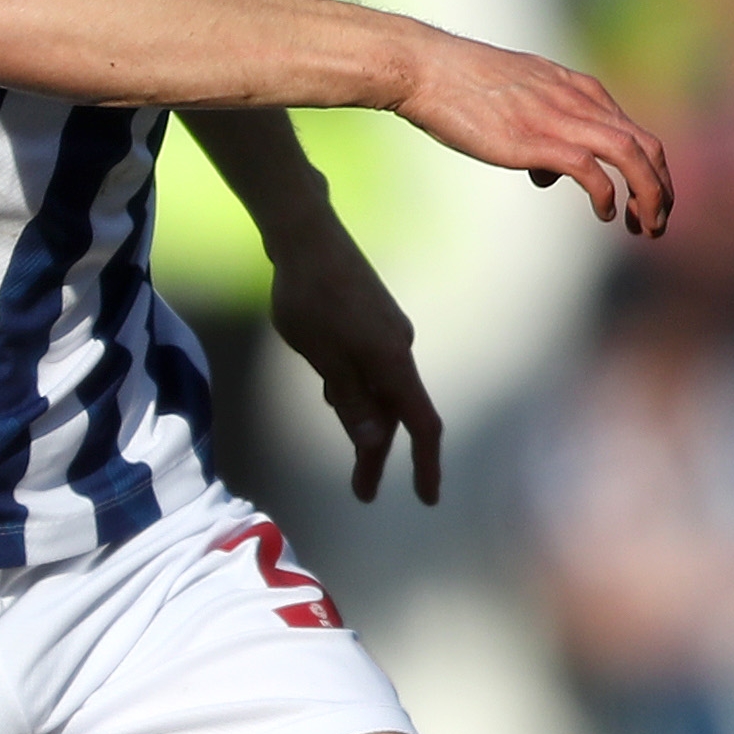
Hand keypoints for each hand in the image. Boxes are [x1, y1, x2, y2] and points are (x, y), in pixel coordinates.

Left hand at [269, 221, 444, 504]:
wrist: (307, 235)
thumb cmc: (308, 298)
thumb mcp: (323, 356)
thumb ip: (350, 397)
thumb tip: (372, 439)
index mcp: (392, 362)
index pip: (421, 424)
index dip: (426, 464)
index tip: (427, 498)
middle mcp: (398, 348)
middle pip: (397, 412)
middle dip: (379, 454)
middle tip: (362, 492)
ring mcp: (386, 332)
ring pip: (382, 390)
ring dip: (367, 423)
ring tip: (350, 454)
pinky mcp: (372, 319)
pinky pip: (372, 368)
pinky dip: (359, 392)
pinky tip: (337, 395)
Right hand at [393, 35, 674, 235]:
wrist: (428, 69)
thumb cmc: (463, 86)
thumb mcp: (518, 101)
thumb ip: (544, 129)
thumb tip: (548, 174)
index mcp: (578, 89)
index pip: (635, 131)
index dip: (650, 171)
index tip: (644, 201)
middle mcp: (579, 101)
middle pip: (646, 145)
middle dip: (661, 187)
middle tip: (657, 222)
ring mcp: (559, 118)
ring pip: (631, 155)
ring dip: (648, 195)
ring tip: (645, 226)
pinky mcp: (536, 139)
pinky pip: (591, 169)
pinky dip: (606, 194)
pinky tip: (604, 213)